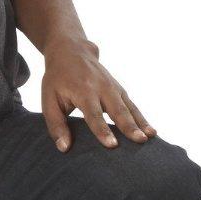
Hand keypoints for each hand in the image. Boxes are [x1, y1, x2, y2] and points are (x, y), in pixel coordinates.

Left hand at [40, 37, 155, 151]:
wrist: (72, 51)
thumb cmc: (57, 79)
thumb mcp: (49, 99)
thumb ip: (56, 125)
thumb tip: (64, 148)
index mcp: (83, 90)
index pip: (93, 113)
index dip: (102, 130)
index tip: (112, 145)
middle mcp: (101, 87)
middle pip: (117, 109)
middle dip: (129, 126)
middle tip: (140, 140)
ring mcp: (113, 87)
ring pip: (129, 107)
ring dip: (140, 122)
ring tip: (150, 137)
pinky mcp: (119, 90)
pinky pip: (132, 105)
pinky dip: (142, 118)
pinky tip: (151, 131)